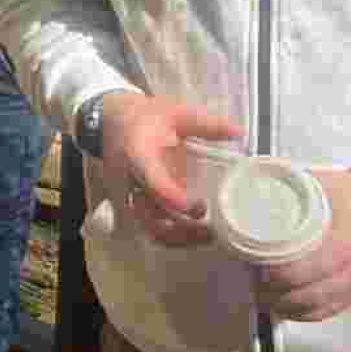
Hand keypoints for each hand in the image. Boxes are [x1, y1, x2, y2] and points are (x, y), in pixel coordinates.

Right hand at [99, 92, 244, 247]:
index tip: (194, 204)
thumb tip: (238, 131)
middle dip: (182, 228)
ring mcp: (130, 196)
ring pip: (151, 229)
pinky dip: (174, 238)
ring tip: (208, 233)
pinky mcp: (135, 206)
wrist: (112, 122)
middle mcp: (130, 181)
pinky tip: (195, 232)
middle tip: (210, 225)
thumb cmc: (143, 118)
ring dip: (181, 238)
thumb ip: (205, 124)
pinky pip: (152, 230)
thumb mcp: (173, 113)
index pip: (149, 178)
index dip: (169, 195)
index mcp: (138, 153)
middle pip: (150, 216)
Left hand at [253, 168, 350, 321]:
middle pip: (311, 293)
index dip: (280, 274)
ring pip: (319, 306)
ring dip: (289, 307)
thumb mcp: (321, 183)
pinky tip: (288, 308)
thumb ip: (291, 186)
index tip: (259, 268)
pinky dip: (307, 313)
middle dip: (278, 294)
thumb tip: (255, 183)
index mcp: (343, 240)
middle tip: (253, 285)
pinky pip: (330, 310)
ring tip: (264, 298)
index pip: (308, 268)